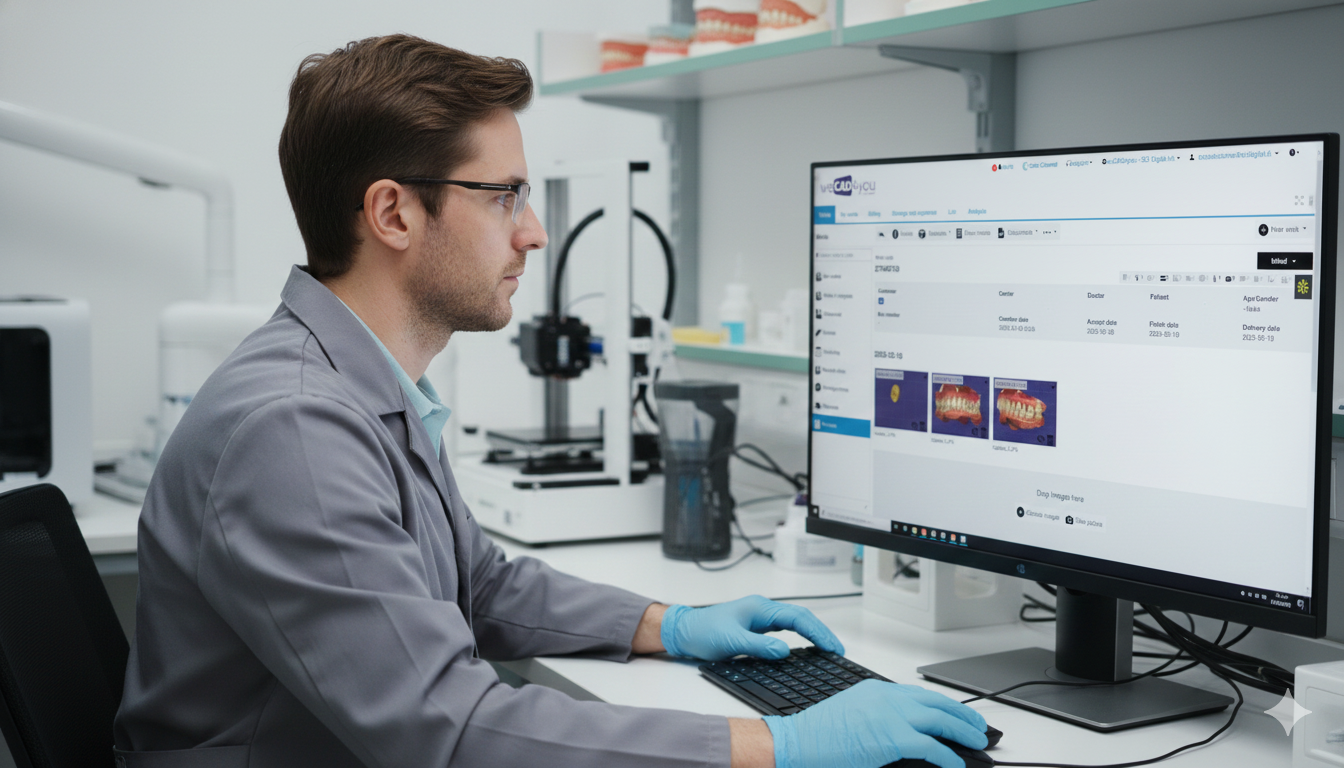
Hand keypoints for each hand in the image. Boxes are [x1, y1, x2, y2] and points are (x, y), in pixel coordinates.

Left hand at [659, 595, 843, 660]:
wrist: (684, 631)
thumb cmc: (702, 631)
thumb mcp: (730, 641)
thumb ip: (758, 647)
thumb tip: (784, 652)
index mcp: (760, 608)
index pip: (797, 618)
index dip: (817, 632)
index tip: (832, 647)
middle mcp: (763, 610)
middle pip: (801, 617)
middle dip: (821, 632)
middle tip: (838, 649)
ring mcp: (760, 618)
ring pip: (795, 622)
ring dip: (813, 633)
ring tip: (829, 648)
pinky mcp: (757, 627)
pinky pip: (785, 630)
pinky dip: (801, 637)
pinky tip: (807, 648)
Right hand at [764, 679, 987, 767]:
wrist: (798, 741)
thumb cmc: (819, 734)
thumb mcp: (853, 716)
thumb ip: (879, 718)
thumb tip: (905, 735)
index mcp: (877, 690)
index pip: (920, 695)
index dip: (944, 705)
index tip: (957, 713)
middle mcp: (887, 697)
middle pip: (936, 703)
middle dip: (962, 715)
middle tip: (978, 726)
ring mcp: (891, 715)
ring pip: (940, 720)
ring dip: (963, 732)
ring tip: (977, 742)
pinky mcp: (893, 738)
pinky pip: (932, 747)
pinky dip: (948, 757)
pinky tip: (956, 765)